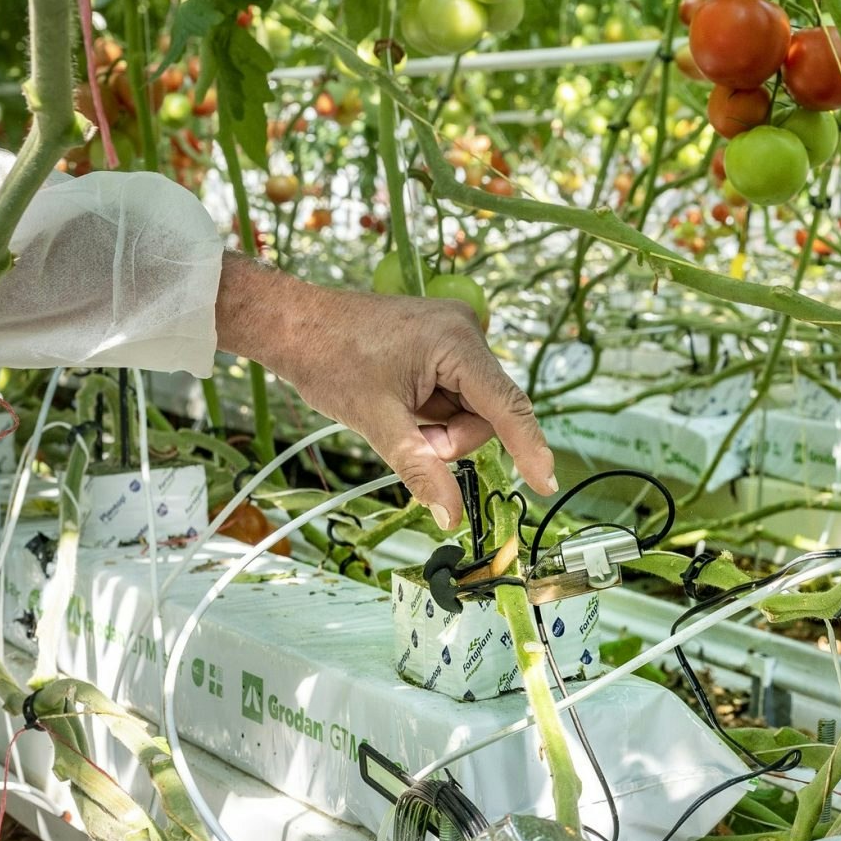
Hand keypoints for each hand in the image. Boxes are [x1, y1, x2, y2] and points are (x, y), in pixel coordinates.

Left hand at [216, 253, 555, 527]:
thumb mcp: (377, 422)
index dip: (529, 448)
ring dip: (438, 426)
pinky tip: (401, 400)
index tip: (545, 483)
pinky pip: (455, 392)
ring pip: (470, 407)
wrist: (294, 323)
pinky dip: (432, 410)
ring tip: (396, 414)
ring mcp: (455, 335)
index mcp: (457, 343)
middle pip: (485, 413)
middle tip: (408, 438)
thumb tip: (451, 517)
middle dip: (449, 438)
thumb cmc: (329, 360)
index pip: (507, 406)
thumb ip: (419, 468)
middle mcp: (466, 332)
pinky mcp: (442, 341)